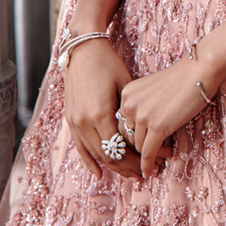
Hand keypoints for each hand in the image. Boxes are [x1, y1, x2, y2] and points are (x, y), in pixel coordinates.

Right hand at [63, 37, 140, 179]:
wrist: (83, 51)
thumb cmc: (108, 64)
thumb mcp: (125, 86)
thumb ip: (130, 113)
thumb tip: (145, 134)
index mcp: (101, 114)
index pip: (121, 149)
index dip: (138, 160)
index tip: (154, 162)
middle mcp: (85, 122)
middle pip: (109, 157)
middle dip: (129, 168)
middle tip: (147, 172)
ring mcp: (75, 123)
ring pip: (96, 156)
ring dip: (114, 168)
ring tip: (132, 174)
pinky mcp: (71, 121)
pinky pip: (80, 148)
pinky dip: (89, 163)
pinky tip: (100, 175)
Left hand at [116, 52, 216, 178]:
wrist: (199, 71)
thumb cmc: (181, 79)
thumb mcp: (152, 90)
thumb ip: (141, 107)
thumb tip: (139, 133)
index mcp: (127, 95)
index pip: (120, 125)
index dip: (129, 139)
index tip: (137, 149)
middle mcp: (130, 105)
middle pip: (125, 138)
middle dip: (134, 152)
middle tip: (145, 161)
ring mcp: (143, 116)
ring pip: (138, 147)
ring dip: (148, 157)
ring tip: (159, 161)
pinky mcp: (157, 126)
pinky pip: (148, 152)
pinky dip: (147, 164)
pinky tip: (149, 172)